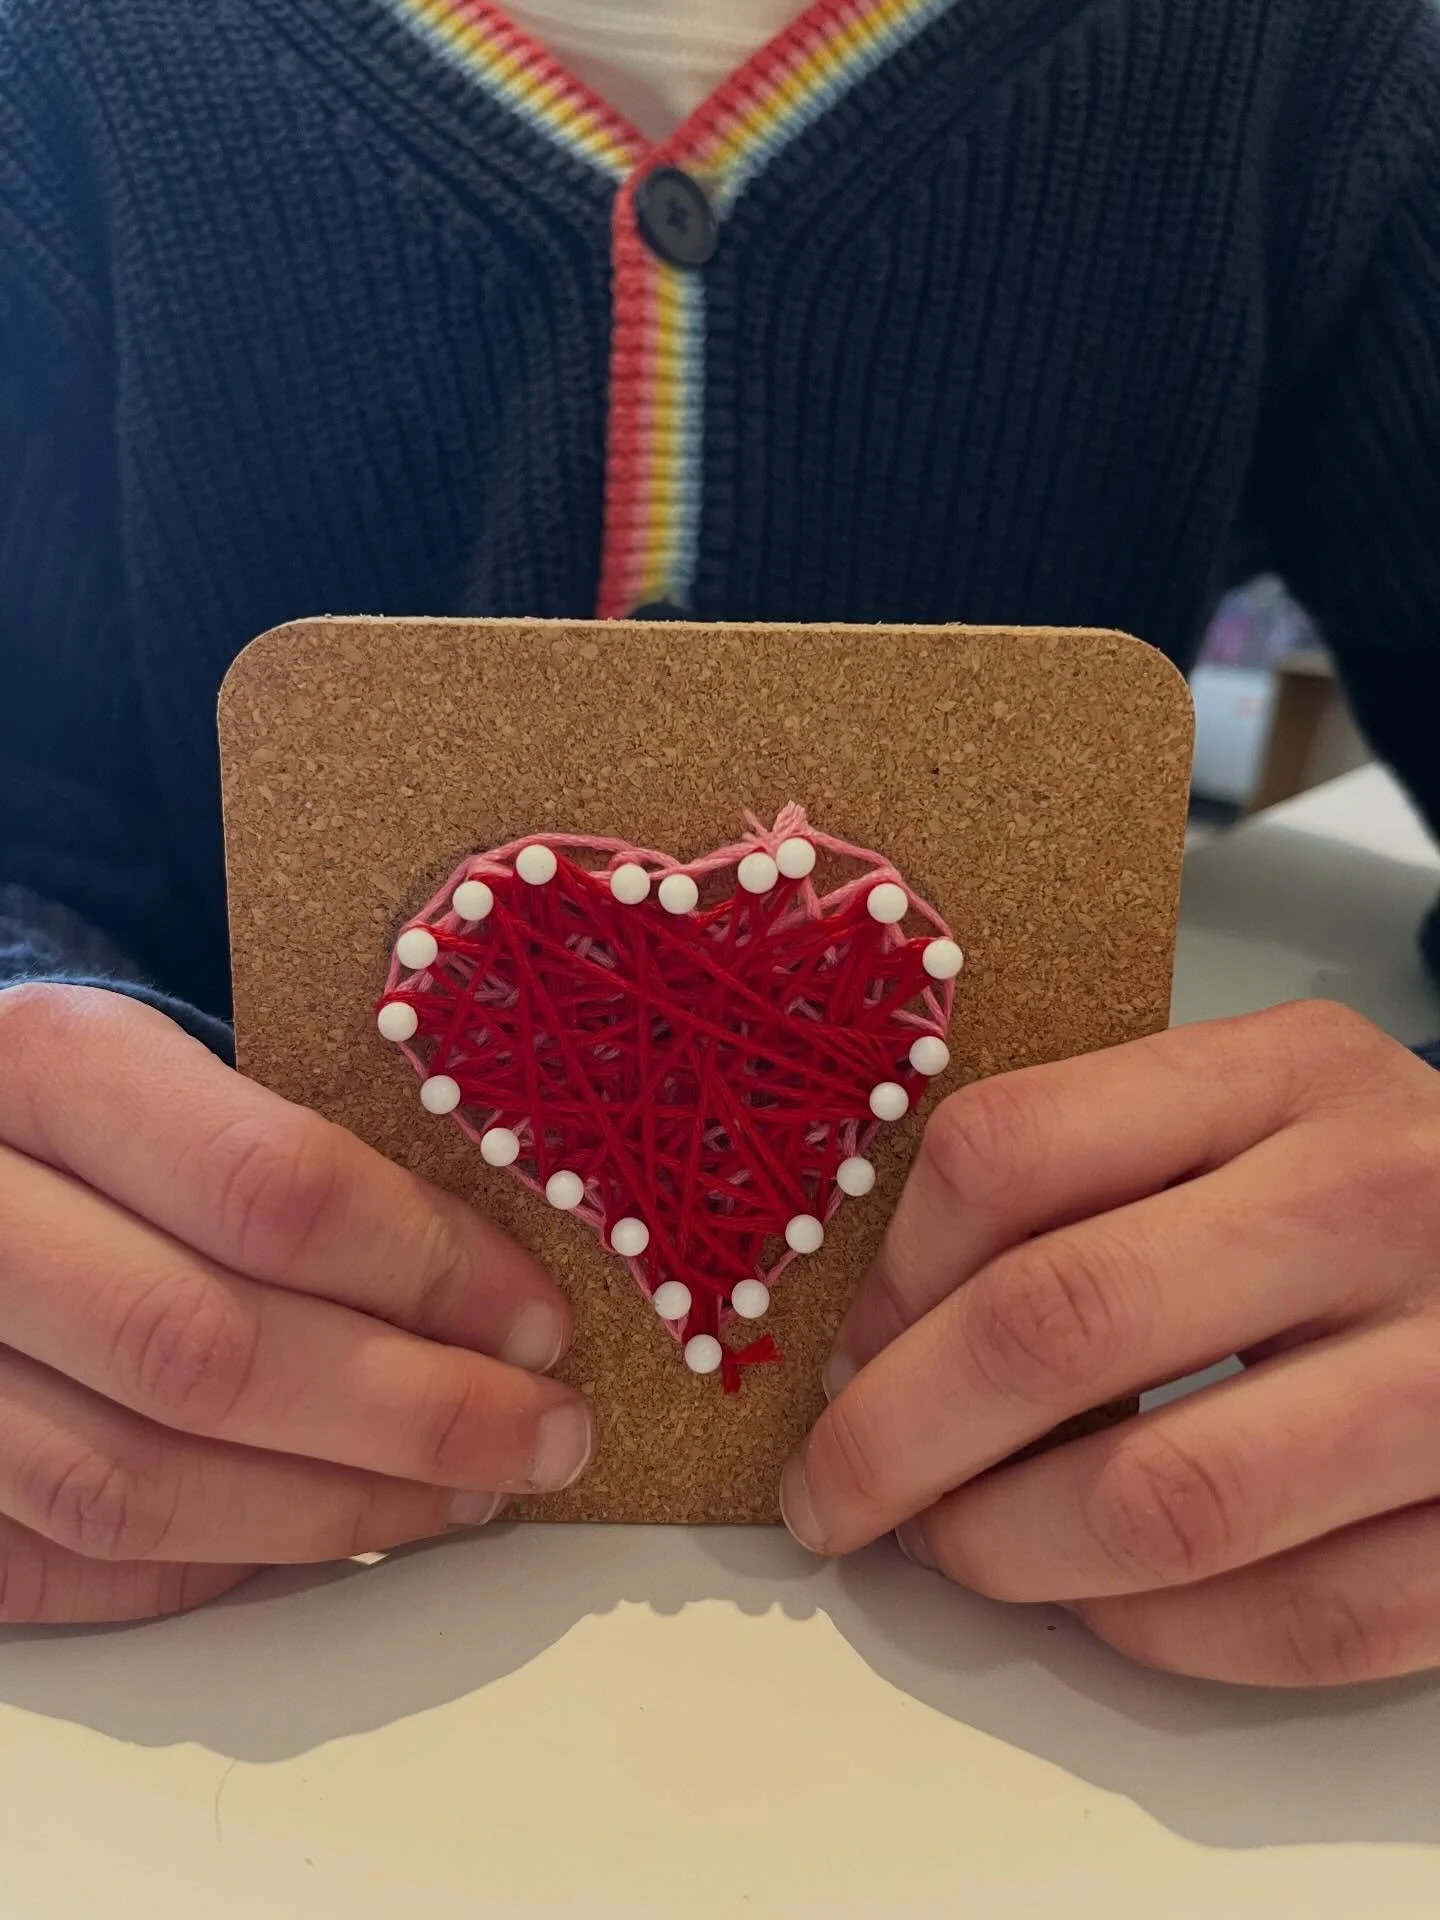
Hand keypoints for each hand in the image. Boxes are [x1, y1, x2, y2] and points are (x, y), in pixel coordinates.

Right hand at [0, 986, 591, 1623]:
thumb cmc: (70, 1114)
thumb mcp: (158, 1066)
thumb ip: (286, 1150)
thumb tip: (493, 1285)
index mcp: (46, 1067)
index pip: (267, 1186)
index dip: (428, 1269)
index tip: (538, 1322)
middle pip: (206, 1352)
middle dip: (413, 1414)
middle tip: (544, 1434)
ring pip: (131, 1484)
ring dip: (331, 1510)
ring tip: (461, 1493)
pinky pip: (66, 1565)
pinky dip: (212, 1561)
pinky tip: (320, 1531)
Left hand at [781, 1001, 1439, 1686]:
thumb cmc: (1391, 1191)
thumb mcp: (1259, 1112)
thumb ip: (1095, 1175)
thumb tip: (886, 1332)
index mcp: (1288, 1073)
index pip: (1010, 1151)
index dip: (890, 1276)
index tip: (847, 1355)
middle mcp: (1376, 1199)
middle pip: (1056, 1323)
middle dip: (896, 1437)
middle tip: (835, 1494)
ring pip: (1164, 1497)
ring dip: (1007, 1549)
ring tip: (957, 1546)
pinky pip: (1297, 1622)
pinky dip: (1158, 1637)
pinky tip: (1105, 1605)